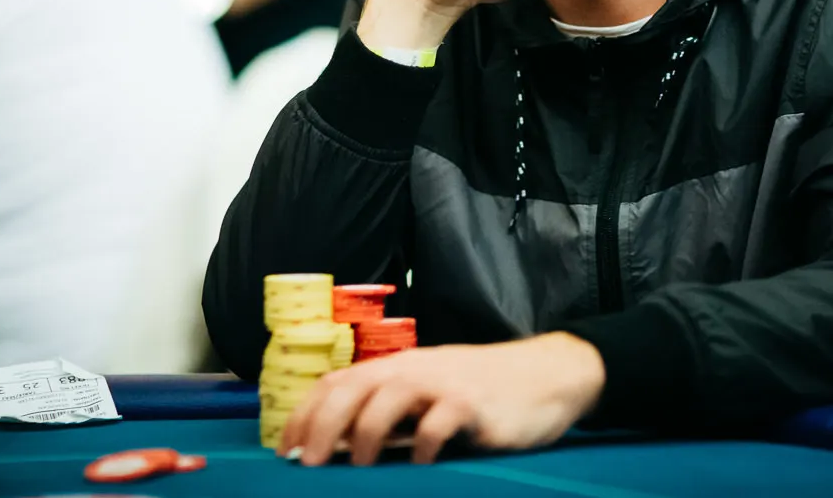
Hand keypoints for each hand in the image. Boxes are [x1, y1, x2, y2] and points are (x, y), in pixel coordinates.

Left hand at [281, 332, 604, 466]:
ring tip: (356, 465)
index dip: (306, 413)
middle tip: (308, 464)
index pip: (337, 381)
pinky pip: (440, 423)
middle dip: (323, 425)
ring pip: (389, 397)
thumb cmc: (482, 390)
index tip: (286, 449)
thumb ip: (392, 412)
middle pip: (354, 388)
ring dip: (365, 434)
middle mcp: (415, 369)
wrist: (546, 374)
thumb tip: (341, 446)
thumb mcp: (431, 392)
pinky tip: (420, 463)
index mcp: (398, 366)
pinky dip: (424, 445)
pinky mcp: (474, 405)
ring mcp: (444, 384)